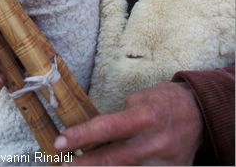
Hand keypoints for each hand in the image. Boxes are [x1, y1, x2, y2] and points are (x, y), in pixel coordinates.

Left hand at [54, 82, 203, 165]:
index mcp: (144, 116)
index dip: (81, 136)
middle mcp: (153, 142)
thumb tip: (98, 134)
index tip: (59, 143)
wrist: (200, 112)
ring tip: (82, 165)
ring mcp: (163, 161)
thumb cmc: (165, 100)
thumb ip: (120, 117)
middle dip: (83, 165)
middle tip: (61, 165)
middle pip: (111, 159)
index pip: (106, 128)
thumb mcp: (141, 97)